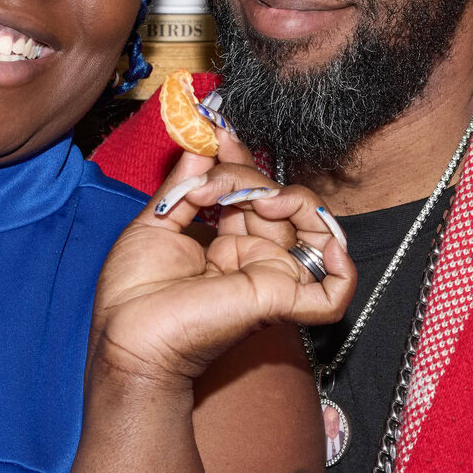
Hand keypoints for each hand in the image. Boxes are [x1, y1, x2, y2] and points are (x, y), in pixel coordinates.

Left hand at [91, 127, 352, 387]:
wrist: (128, 338)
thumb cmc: (132, 296)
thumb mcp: (153, 226)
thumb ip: (182, 187)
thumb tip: (199, 148)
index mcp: (224, 246)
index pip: (251, 195)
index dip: (243, 163)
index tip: (222, 135)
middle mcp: (252, 259)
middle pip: (278, 203)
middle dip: (250, 176)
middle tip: (215, 175)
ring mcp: (270, 278)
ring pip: (314, 231)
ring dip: (295, 201)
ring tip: (260, 200)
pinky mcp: (280, 301)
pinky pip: (333, 294)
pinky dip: (344, 269)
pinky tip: (325, 241)